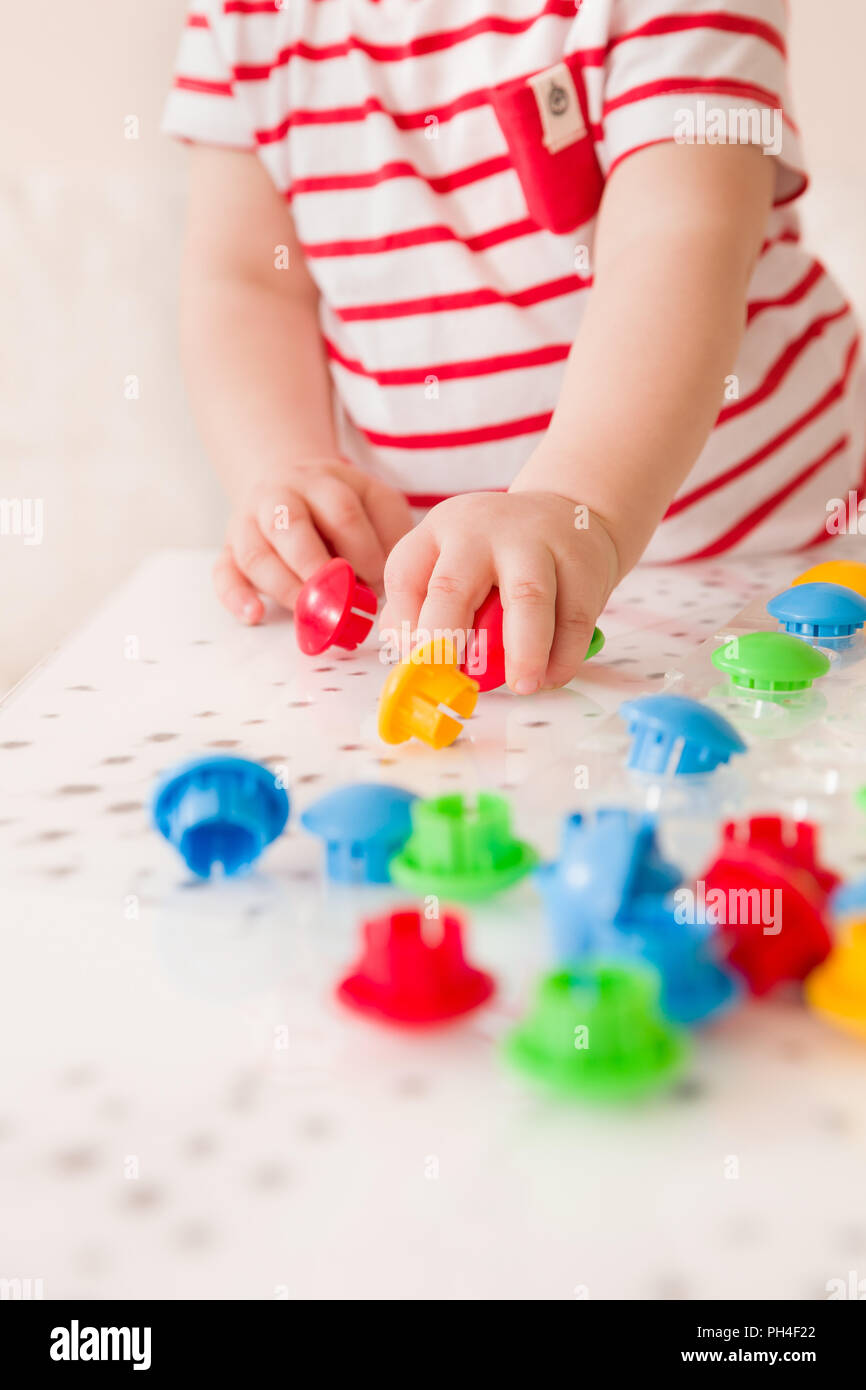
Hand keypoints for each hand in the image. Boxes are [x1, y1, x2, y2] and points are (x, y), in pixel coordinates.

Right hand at [213, 459, 413, 623]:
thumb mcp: (375, 502)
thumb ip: (389, 531)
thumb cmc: (340, 506)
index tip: (376, 580)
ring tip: (310, 614)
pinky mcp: (229, 550)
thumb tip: (388, 578)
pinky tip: (256, 614)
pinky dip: (236, 596)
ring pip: (255, 553)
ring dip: (285, 588)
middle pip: (289, 526)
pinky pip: (222, 572)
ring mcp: (248, 523)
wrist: (288, 484)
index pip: (341, 511)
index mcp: (322, 482)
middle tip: (339, 601)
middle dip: (316, 568)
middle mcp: (279, 497)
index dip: (362, 551)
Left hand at [382, 490, 619, 691]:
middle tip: (452, 680)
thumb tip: (410, 657)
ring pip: (528, 597)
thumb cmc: (499, 555)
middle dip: (447, 637)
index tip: (417, 666)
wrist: (569, 515)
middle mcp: (480, 532)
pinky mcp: (581, 562)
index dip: (406, 628)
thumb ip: (424, 606)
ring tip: (523, 685)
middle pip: (454, 586)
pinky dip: (564, 655)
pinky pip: (573, 616)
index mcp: (438, 531)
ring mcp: (534, 542)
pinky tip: (552, 675)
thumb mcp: (452, 561)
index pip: (404, 576)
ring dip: (525, 650)